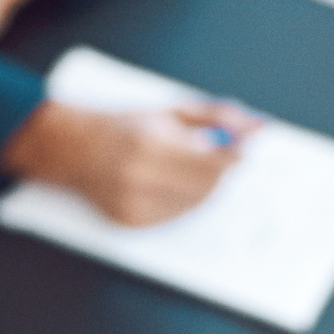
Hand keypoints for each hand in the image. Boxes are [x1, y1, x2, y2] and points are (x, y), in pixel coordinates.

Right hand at [0, 100, 262, 226]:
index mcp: (150, 145)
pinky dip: (182, 202)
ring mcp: (133, 205)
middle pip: (207, 186)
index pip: (213, 161)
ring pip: (194, 205)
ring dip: (202, 188)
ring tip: (185, 167)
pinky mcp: (130, 223)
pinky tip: (168, 184)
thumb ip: (218, 118)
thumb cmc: (124, 126)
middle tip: (219, 158)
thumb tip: (259, 128)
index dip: (234, 157)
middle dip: (219, 173)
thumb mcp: (170, 110)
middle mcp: (140, 179)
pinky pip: (174, 217)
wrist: (73, 150)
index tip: (243, 150)